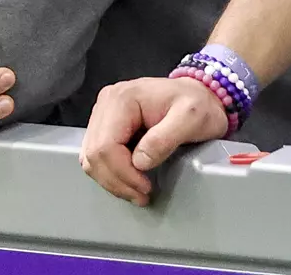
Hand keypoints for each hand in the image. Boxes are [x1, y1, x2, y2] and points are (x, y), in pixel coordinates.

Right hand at [79, 77, 228, 205]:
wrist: (199, 95)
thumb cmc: (198, 103)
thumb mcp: (191, 117)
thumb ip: (164, 139)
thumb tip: (139, 162)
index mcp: (122, 98)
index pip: (106, 146)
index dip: (123, 173)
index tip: (145, 187)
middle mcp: (107, 102)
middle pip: (94, 154)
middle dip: (117, 181)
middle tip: (142, 195)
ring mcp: (104, 114)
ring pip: (91, 158)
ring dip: (112, 181)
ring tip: (137, 191)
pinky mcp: (106, 125)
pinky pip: (96, 157)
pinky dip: (110, 174)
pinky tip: (130, 180)